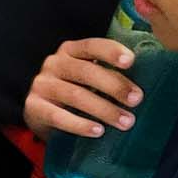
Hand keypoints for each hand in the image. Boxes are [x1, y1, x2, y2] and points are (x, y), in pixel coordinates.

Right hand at [24, 36, 142, 140]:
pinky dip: (80, 125)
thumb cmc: (74, 91)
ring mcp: (42, 85)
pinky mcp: (33, 107)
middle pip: (85, 72)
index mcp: (70, 51)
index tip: (131, 61)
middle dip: (114, 86)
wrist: (40, 112)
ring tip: (125, 122)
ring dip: (104, 109)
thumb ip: (107, 73)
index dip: (111, 52)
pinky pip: (58, 116)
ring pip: (75, 96)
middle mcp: (54, 64)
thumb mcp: (87, 76)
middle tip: (136, 100)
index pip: (91, 46)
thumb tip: (144, 82)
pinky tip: (98, 131)